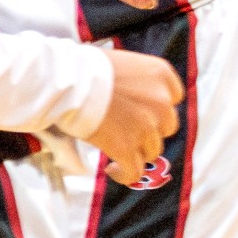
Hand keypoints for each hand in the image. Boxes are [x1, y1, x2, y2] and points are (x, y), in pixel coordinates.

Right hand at [89, 48, 183, 185]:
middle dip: (148, 129)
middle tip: (125, 126)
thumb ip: (136, 80)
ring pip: (151, 150)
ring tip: (114, 148)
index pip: (174, 97)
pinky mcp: (127, 148)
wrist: (63, 81)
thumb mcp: (119, 63)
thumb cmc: (81, 68)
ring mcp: (146, 127)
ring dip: (135, 150)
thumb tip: (133, 97)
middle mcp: (161, 102)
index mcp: (160, 75)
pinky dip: (125, 174)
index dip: (158, 106)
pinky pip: (134, 172)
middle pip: (165, 126)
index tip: (143, 110)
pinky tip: (114, 170)